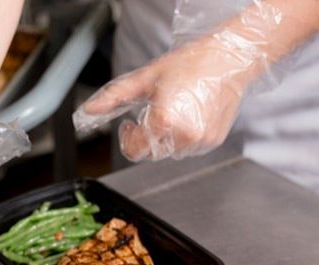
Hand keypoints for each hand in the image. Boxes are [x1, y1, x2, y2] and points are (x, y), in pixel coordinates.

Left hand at [74, 32, 264, 161]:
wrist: (229, 58)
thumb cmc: (190, 63)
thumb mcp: (146, 79)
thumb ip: (115, 97)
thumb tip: (89, 110)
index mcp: (164, 121)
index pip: (135, 150)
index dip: (128, 139)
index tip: (130, 125)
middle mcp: (184, 135)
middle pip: (152, 152)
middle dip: (147, 136)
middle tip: (152, 112)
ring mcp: (201, 140)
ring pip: (170, 152)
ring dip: (165, 138)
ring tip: (174, 111)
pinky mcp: (213, 141)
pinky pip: (189, 148)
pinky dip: (184, 137)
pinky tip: (189, 115)